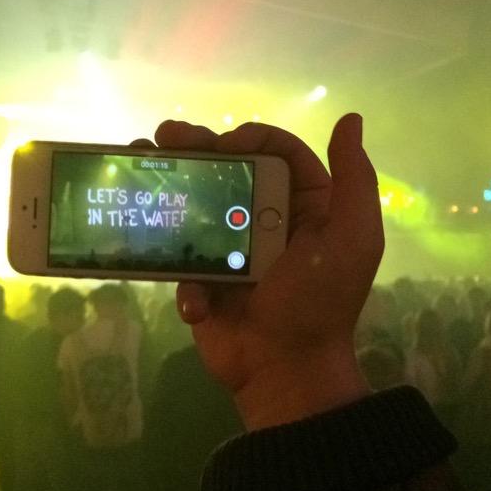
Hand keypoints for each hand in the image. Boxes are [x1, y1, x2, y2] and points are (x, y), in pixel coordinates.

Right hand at [140, 114, 383, 429]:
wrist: (285, 370)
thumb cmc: (319, 300)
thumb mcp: (351, 238)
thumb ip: (354, 178)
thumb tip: (351, 119)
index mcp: (305, 204)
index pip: (275, 152)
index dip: (248, 138)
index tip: (222, 146)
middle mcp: (266, 219)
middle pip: (226, 170)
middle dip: (194, 150)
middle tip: (162, 138)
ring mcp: (231, 248)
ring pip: (195, 203)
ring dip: (166, 183)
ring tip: (136, 163)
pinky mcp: (203, 277)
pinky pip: (181, 257)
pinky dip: (176, 266)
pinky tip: (189, 285)